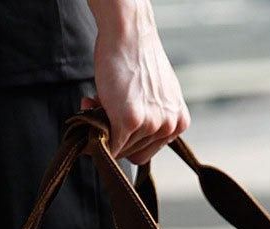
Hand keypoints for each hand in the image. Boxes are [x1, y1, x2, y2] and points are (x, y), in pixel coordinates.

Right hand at [85, 0, 189, 164]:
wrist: (129, 33)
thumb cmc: (137, 59)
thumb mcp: (155, 96)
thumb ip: (149, 119)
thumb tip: (124, 140)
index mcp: (179, 122)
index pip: (149, 150)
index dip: (128, 139)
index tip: (116, 120)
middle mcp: (170, 126)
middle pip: (135, 153)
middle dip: (115, 133)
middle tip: (103, 106)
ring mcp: (151, 125)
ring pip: (121, 149)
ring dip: (104, 129)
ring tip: (100, 100)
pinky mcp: (131, 120)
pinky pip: (110, 145)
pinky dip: (95, 136)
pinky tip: (90, 107)